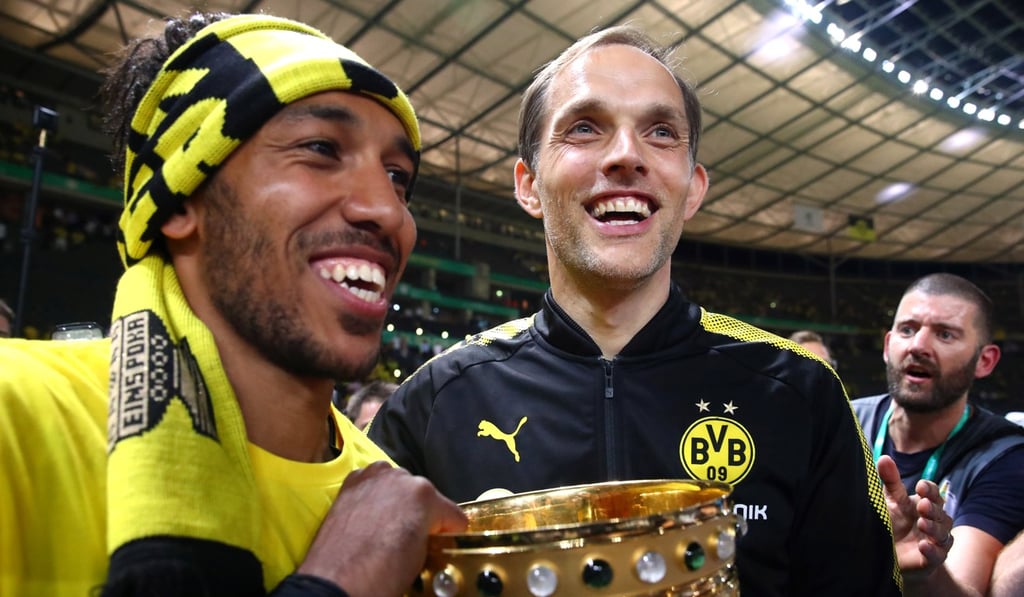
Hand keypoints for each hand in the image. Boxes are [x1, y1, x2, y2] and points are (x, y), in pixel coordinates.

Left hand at [298, 461, 467, 595]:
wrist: (338, 580)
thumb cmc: (377, 572)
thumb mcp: (421, 556)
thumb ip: (430, 535)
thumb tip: (428, 536)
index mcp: (425, 494)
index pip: (452, 514)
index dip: (448, 532)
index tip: (440, 541)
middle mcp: (400, 478)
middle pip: (424, 496)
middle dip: (421, 516)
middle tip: (411, 540)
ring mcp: (374, 477)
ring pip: (398, 487)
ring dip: (397, 503)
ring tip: (387, 530)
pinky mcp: (352, 482)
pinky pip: (374, 485)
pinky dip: (375, 497)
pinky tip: (371, 519)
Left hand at [878, 455, 953, 578]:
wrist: (888, 553)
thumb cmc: (892, 521)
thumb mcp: (890, 500)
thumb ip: (890, 480)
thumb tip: (884, 458)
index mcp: (924, 503)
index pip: (933, 493)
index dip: (929, 490)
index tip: (920, 487)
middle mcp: (934, 521)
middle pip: (940, 513)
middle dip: (933, 509)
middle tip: (923, 505)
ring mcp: (935, 540)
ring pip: (943, 534)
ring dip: (934, 528)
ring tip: (922, 523)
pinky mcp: (932, 559)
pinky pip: (938, 555)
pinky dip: (932, 550)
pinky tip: (924, 546)